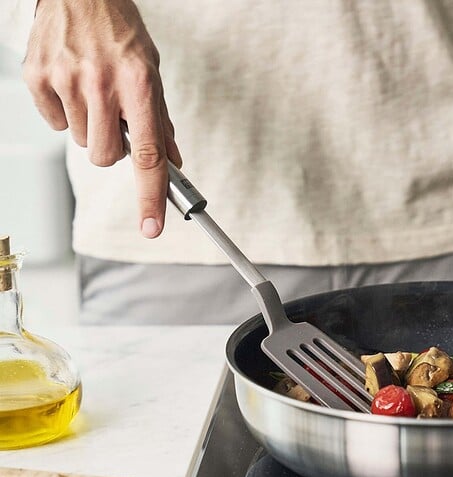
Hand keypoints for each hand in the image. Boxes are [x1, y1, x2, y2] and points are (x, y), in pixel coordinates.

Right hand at [23, 0, 181, 237]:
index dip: (151, 196)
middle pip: (105, 156)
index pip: (148, 154)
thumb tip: (173, 161)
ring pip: (81, 141)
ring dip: (90, 126)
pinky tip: (71, 84)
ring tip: (93, 91)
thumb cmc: (120, 32)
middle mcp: (102, 84)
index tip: (152, 227)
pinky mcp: (38, 77)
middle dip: (113, 147)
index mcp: (139, 84)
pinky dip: (64, 112)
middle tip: (115, 119)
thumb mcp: (152, 71)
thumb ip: (161, 119)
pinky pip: (55, 123)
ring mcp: (66, 80)